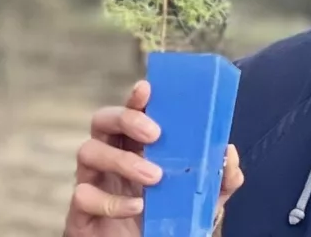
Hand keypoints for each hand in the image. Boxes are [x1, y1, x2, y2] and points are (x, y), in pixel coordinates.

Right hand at [63, 80, 243, 235]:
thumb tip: (229, 153)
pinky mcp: (81, 211)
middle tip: (154, 134)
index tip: (147, 89)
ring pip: (87, 151)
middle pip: (102, 120)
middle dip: (125, 118)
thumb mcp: (198, 200)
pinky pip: (83, 195)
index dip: (135, 99)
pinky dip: (112, 200)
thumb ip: (218, 180)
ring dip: (121, 160)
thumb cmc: (164, 221)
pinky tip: (137, 207)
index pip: (129, 113)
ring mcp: (92, 182)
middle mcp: (108, 159)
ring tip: (153, 177)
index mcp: (133, 148)